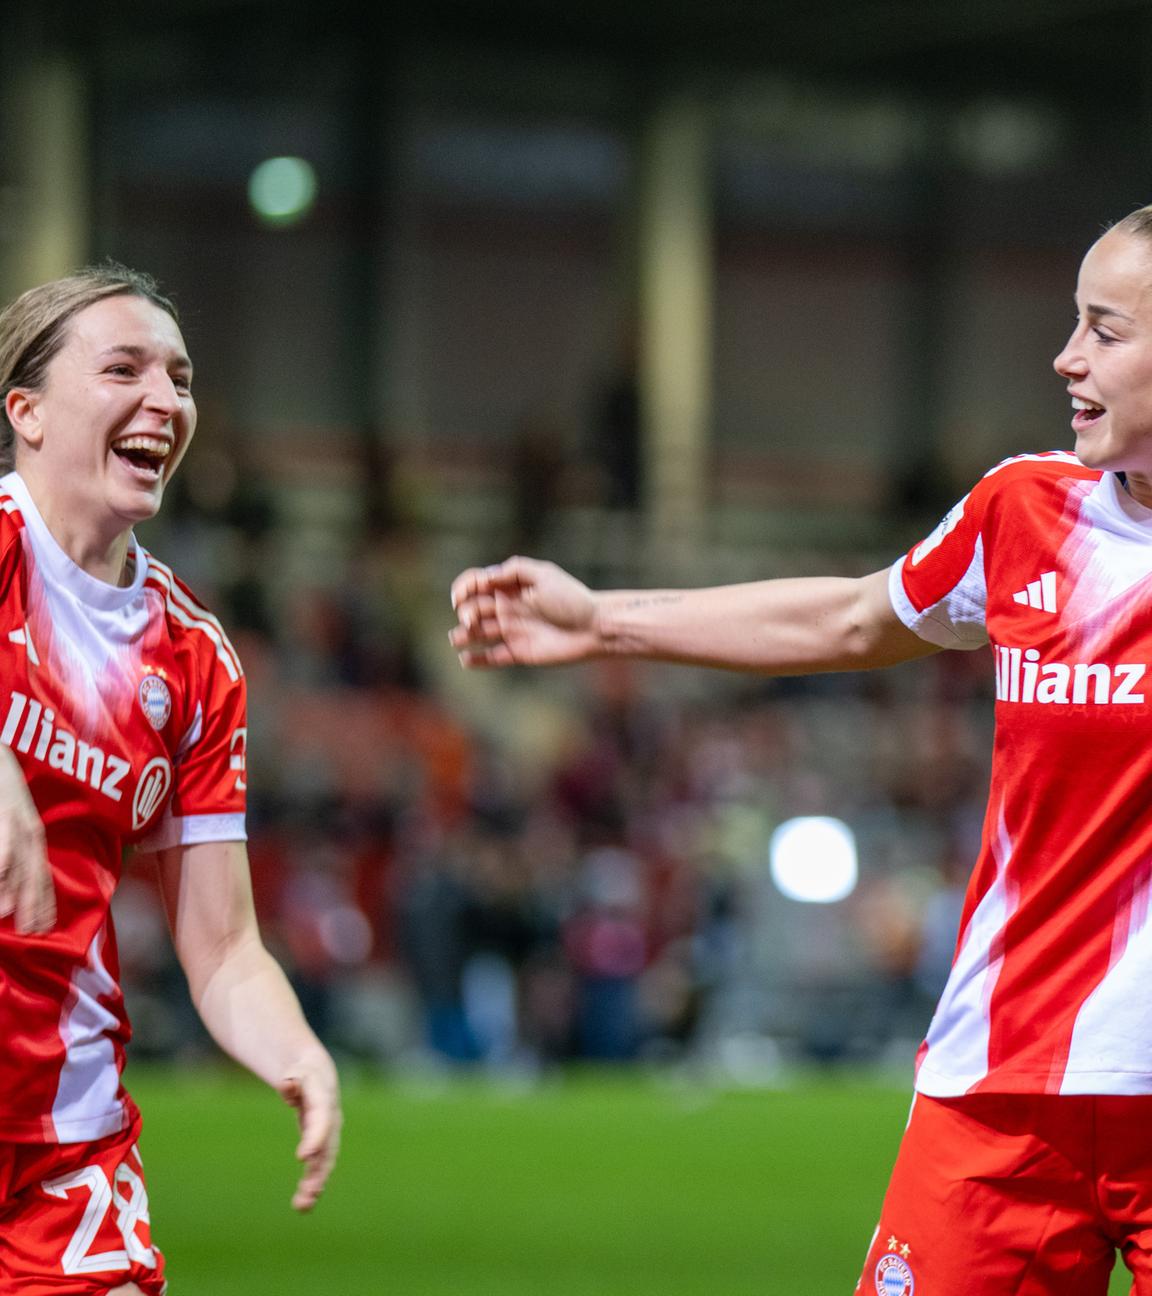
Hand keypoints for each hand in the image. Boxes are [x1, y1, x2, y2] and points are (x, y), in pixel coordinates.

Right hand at [0, 747, 53, 932]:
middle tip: (33, 931)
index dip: (42, 900)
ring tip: (8, 914)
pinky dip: (1, 859)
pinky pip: (1, 839)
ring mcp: (11, 816)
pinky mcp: (0, 807)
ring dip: (12, 886)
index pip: (40, 872)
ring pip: (14, 858)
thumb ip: (13, 847)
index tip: (44, 927)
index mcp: (30, 831)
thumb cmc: (1, 785)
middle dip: (33, 902)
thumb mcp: (12, 817)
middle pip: (32, 870)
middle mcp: (26, 826)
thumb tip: (11, 885)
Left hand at [277, 1054, 341, 1211]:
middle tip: (308, 1192)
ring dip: (315, 1184)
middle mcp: (330, 1121)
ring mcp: (328, 1135)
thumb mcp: (297, 1071)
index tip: (302, 1157)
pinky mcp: (321, 1145)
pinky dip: (311, 1184)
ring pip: (324, 1162)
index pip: (323, 1120)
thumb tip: (286, 1084)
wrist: (317, 1074)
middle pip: (327, 1148)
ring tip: (302, 1205)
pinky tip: (301, 1203)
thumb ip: (292, 1080)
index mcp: (324, 1101)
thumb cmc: (303, 1073)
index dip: (315, 1138)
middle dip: (319, 1170)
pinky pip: (318, 1167)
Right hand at [450, 556, 601, 666]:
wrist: (593, 628)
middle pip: (472, 608)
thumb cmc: (571, 599)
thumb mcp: (545, 575)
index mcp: (510, 587)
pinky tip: (466, 659)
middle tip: (471, 621)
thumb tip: (487, 577)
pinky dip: (475, 660)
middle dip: (465, 614)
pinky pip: (491, 658)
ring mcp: (511, 631)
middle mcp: (507, 608)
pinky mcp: (518, 653)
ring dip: (462, 635)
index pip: (476, 584)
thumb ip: (515, 570)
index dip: (462, 588)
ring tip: (458, 638)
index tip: (460, 597)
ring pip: (477, 634)